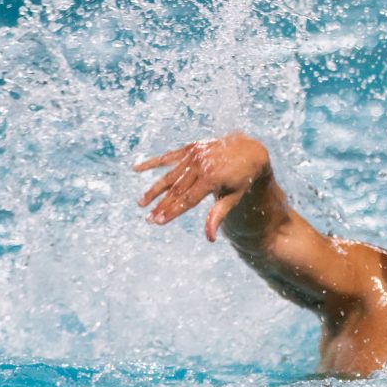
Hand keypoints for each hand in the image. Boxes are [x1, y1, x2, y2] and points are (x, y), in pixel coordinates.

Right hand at [134, 133, 269, 240]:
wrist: (249, 150)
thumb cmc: (242, 179)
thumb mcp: (234, 197)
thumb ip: (218, 214)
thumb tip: (209, 238)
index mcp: (212, 178)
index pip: (188, 200)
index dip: (172, 211)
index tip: (158, 222)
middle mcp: (201, 165)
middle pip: (176, 190)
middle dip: (161, 205)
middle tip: (148, 219)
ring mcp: (195, 155)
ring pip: (170, 175)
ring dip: (154, 190)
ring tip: (141, 203)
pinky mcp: (191, 148)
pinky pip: (169, 156)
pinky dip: (152, 162)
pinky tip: (136, 168)